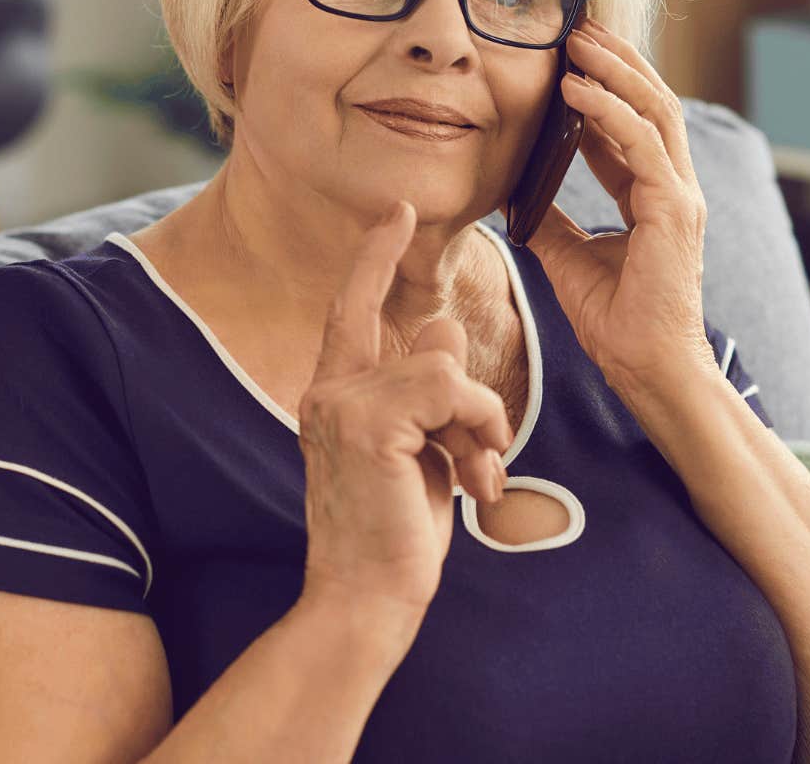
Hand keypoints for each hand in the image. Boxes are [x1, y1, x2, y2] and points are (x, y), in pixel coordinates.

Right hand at [296, 200, 513, 622]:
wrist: (365, 599)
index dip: (376, 257)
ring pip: (444, 366)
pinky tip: (474, 477)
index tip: (401, 211)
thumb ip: (426, 390)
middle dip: (471, 401)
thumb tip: (440, 325)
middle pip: (426, 344)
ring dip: (480, 423)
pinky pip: (449, 388)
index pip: (351, 307)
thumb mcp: (419, 452)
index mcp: (333, 394)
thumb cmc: (392, 536)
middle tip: (481, 464)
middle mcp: (328, 390)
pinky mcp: (369, 423)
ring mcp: (342, 403)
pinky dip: (477, 427)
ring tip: (478, 476)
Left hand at [523, 14, 712, 395]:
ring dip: (614, 69)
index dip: (603, 83)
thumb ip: (549, 218)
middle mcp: (674, 187)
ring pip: (654, 110)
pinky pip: (644, 145)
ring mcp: (680, 196)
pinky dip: (610, 111)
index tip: (569, 52)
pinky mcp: (675, 212)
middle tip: (577, 24)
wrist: (646, 369)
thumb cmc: (617, 322)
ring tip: (576, 40)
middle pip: (651, 101)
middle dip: (615, 58)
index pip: (632, 121)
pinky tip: (578, 90)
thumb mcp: (567, 257)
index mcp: (655, 194)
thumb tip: (512, 190)